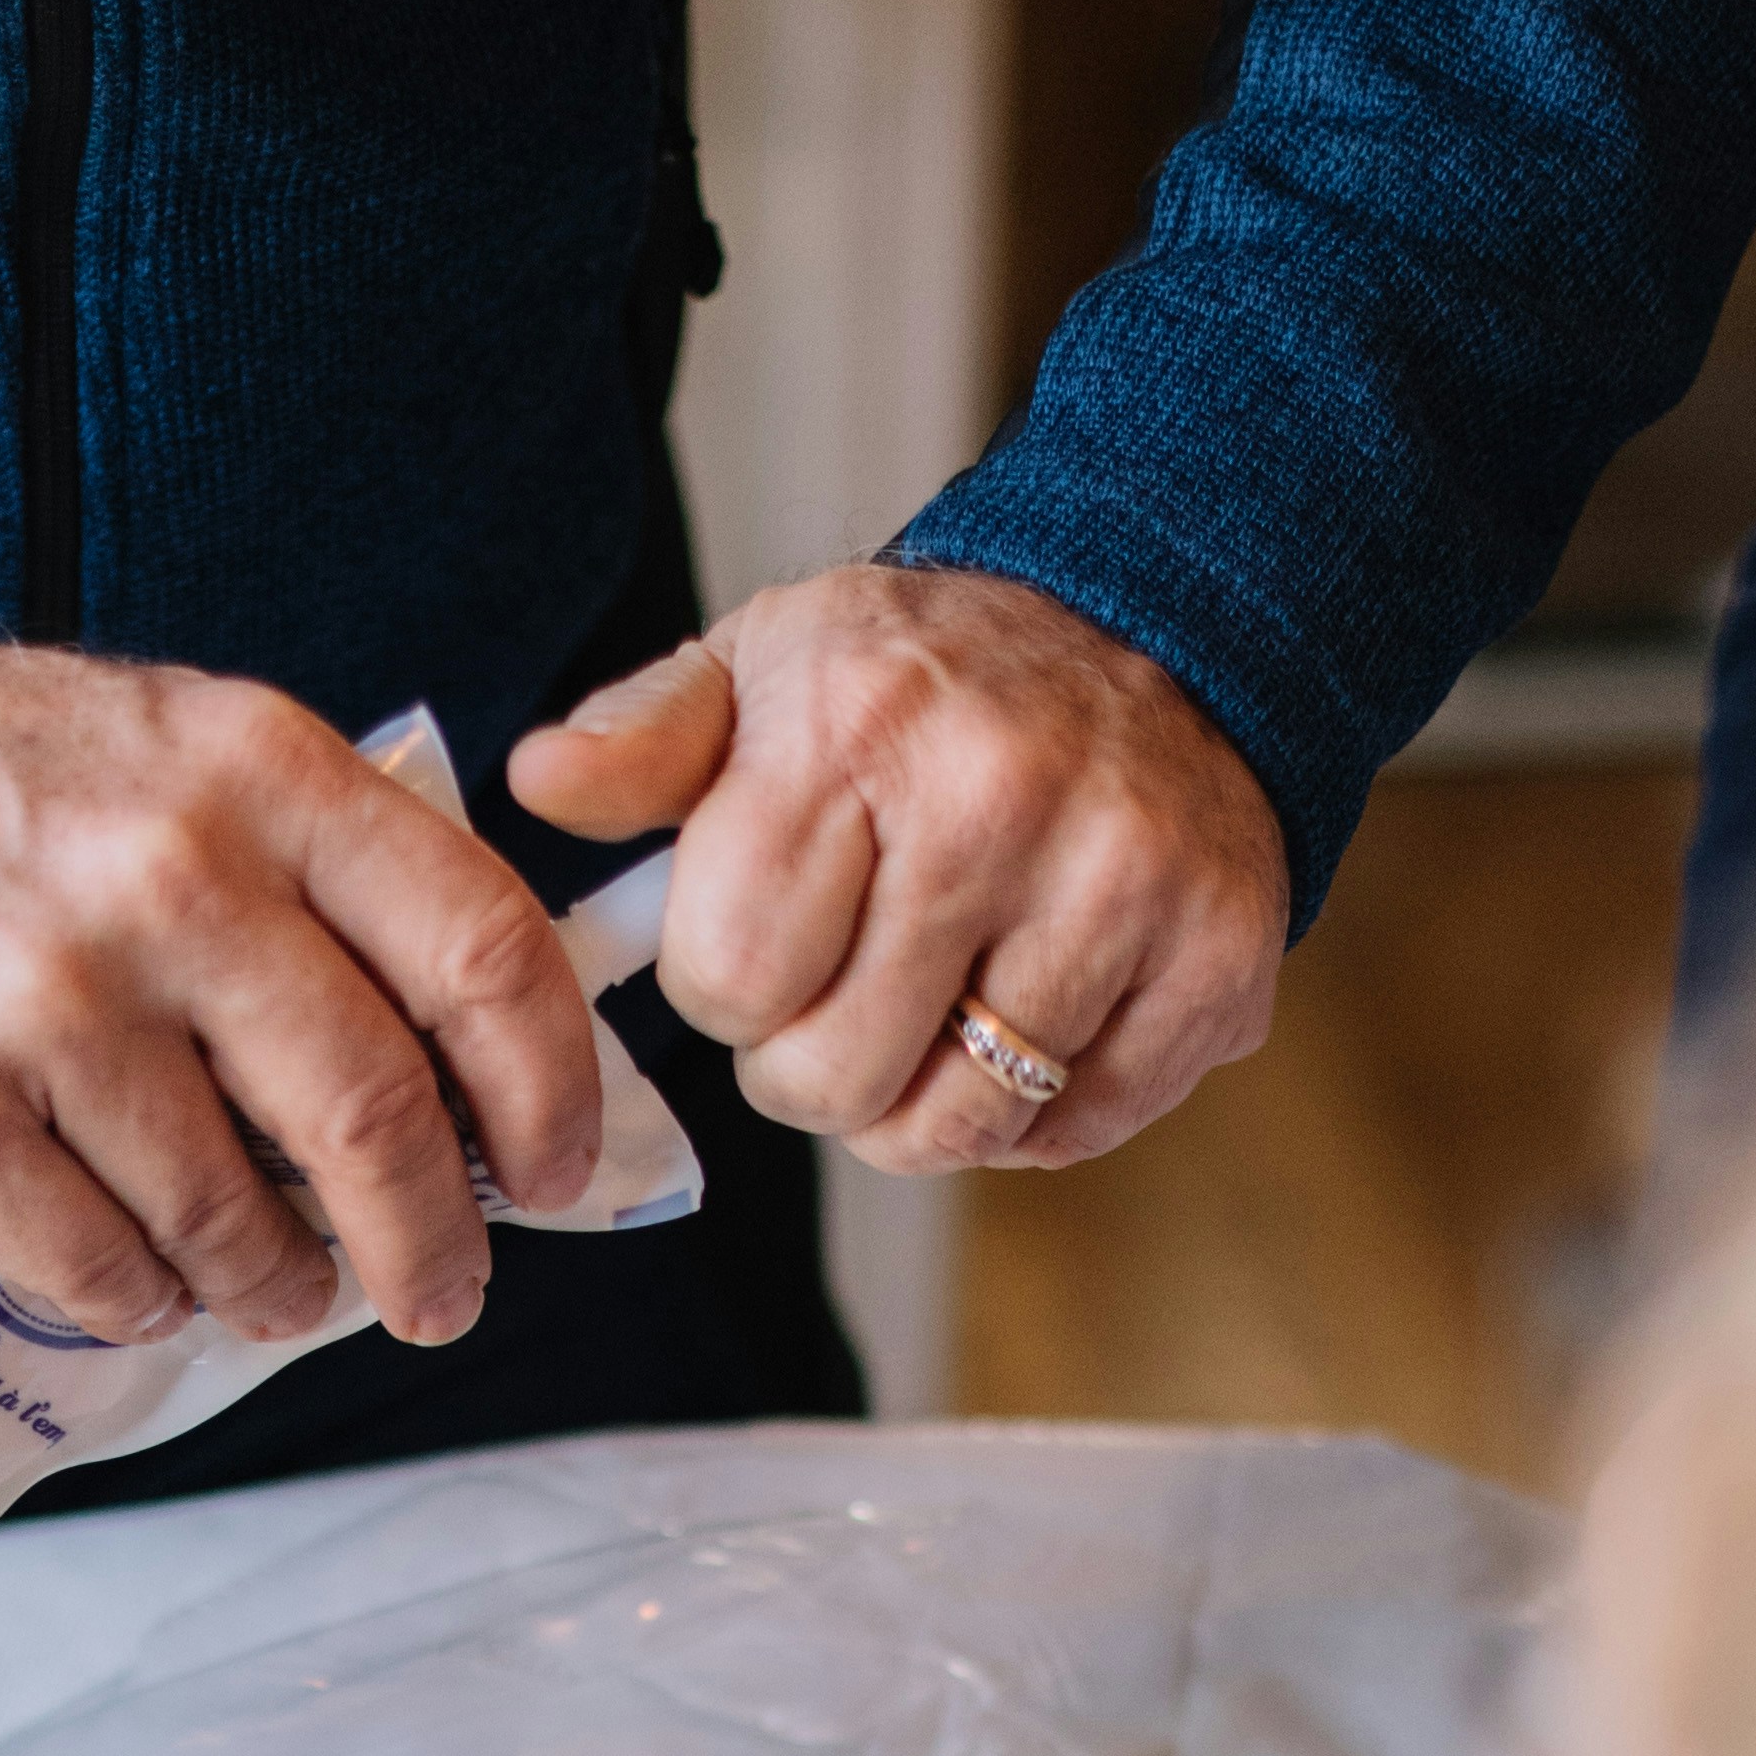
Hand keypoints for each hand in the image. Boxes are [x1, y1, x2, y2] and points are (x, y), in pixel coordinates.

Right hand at [0, 629, 602, 1351]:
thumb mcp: (176, 755)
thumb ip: (326, 876)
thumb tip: (481, 1069)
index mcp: (255, 770)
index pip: (478, 947)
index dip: (548, 1089)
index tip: (554, 1173)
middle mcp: (165, 875)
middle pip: (376, 1112)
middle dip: (433, 1243)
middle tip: (441, 1297)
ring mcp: (47, 1001)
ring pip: (238, 1220)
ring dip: (281, 1288)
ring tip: (275, 1290)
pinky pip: (107, 1271)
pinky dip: (145, 1300)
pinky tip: (139, 1273)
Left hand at [508, 562, 1285, 1175]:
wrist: (1159, 625)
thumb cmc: (929, 679)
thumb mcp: (769, 665)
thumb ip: (644, 739)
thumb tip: (538, 781)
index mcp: (861, 726)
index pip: (727, 982)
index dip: (731, 988)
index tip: (772, 934)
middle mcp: (997, 800)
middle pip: (832, 1081)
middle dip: (815, 1064)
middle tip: (853, 986)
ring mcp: (1121, 886)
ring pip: (957, 1126)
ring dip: (922, 1102)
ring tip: (938, 1006)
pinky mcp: (1217, 961)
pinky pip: (1075, 1130)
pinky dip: (1038, 1110)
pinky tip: (1033, 1012)